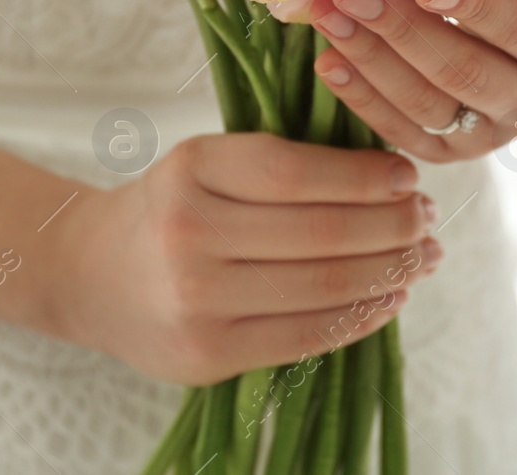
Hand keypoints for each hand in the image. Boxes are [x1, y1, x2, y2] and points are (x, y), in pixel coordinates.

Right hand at [47, 133, 440, 384]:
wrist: (88, 274)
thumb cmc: (168, 207)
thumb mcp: (205, 162)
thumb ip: (279, 161)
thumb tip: (389, 173)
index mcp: (191, 169)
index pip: (297, 173)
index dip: (365, 176)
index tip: (408, 174)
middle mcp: (188, 235)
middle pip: (322, 234)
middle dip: (393, 225)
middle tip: (427, 217)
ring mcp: (196, 302)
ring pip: (324, 287)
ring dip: (391, 272)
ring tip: (422, 257)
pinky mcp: (207, 355)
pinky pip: (308, 337)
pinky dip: (361, 316)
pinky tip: (390, 296)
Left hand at [310, 0, 516, 161]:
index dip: (476, 7)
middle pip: (463, 72)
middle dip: (401, 31)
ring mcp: (492, 134)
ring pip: (427, 106)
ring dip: (371, 61)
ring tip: (328, 15)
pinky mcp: (455, 151)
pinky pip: (405, 134)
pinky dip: (363, 101)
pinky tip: (329, 62)